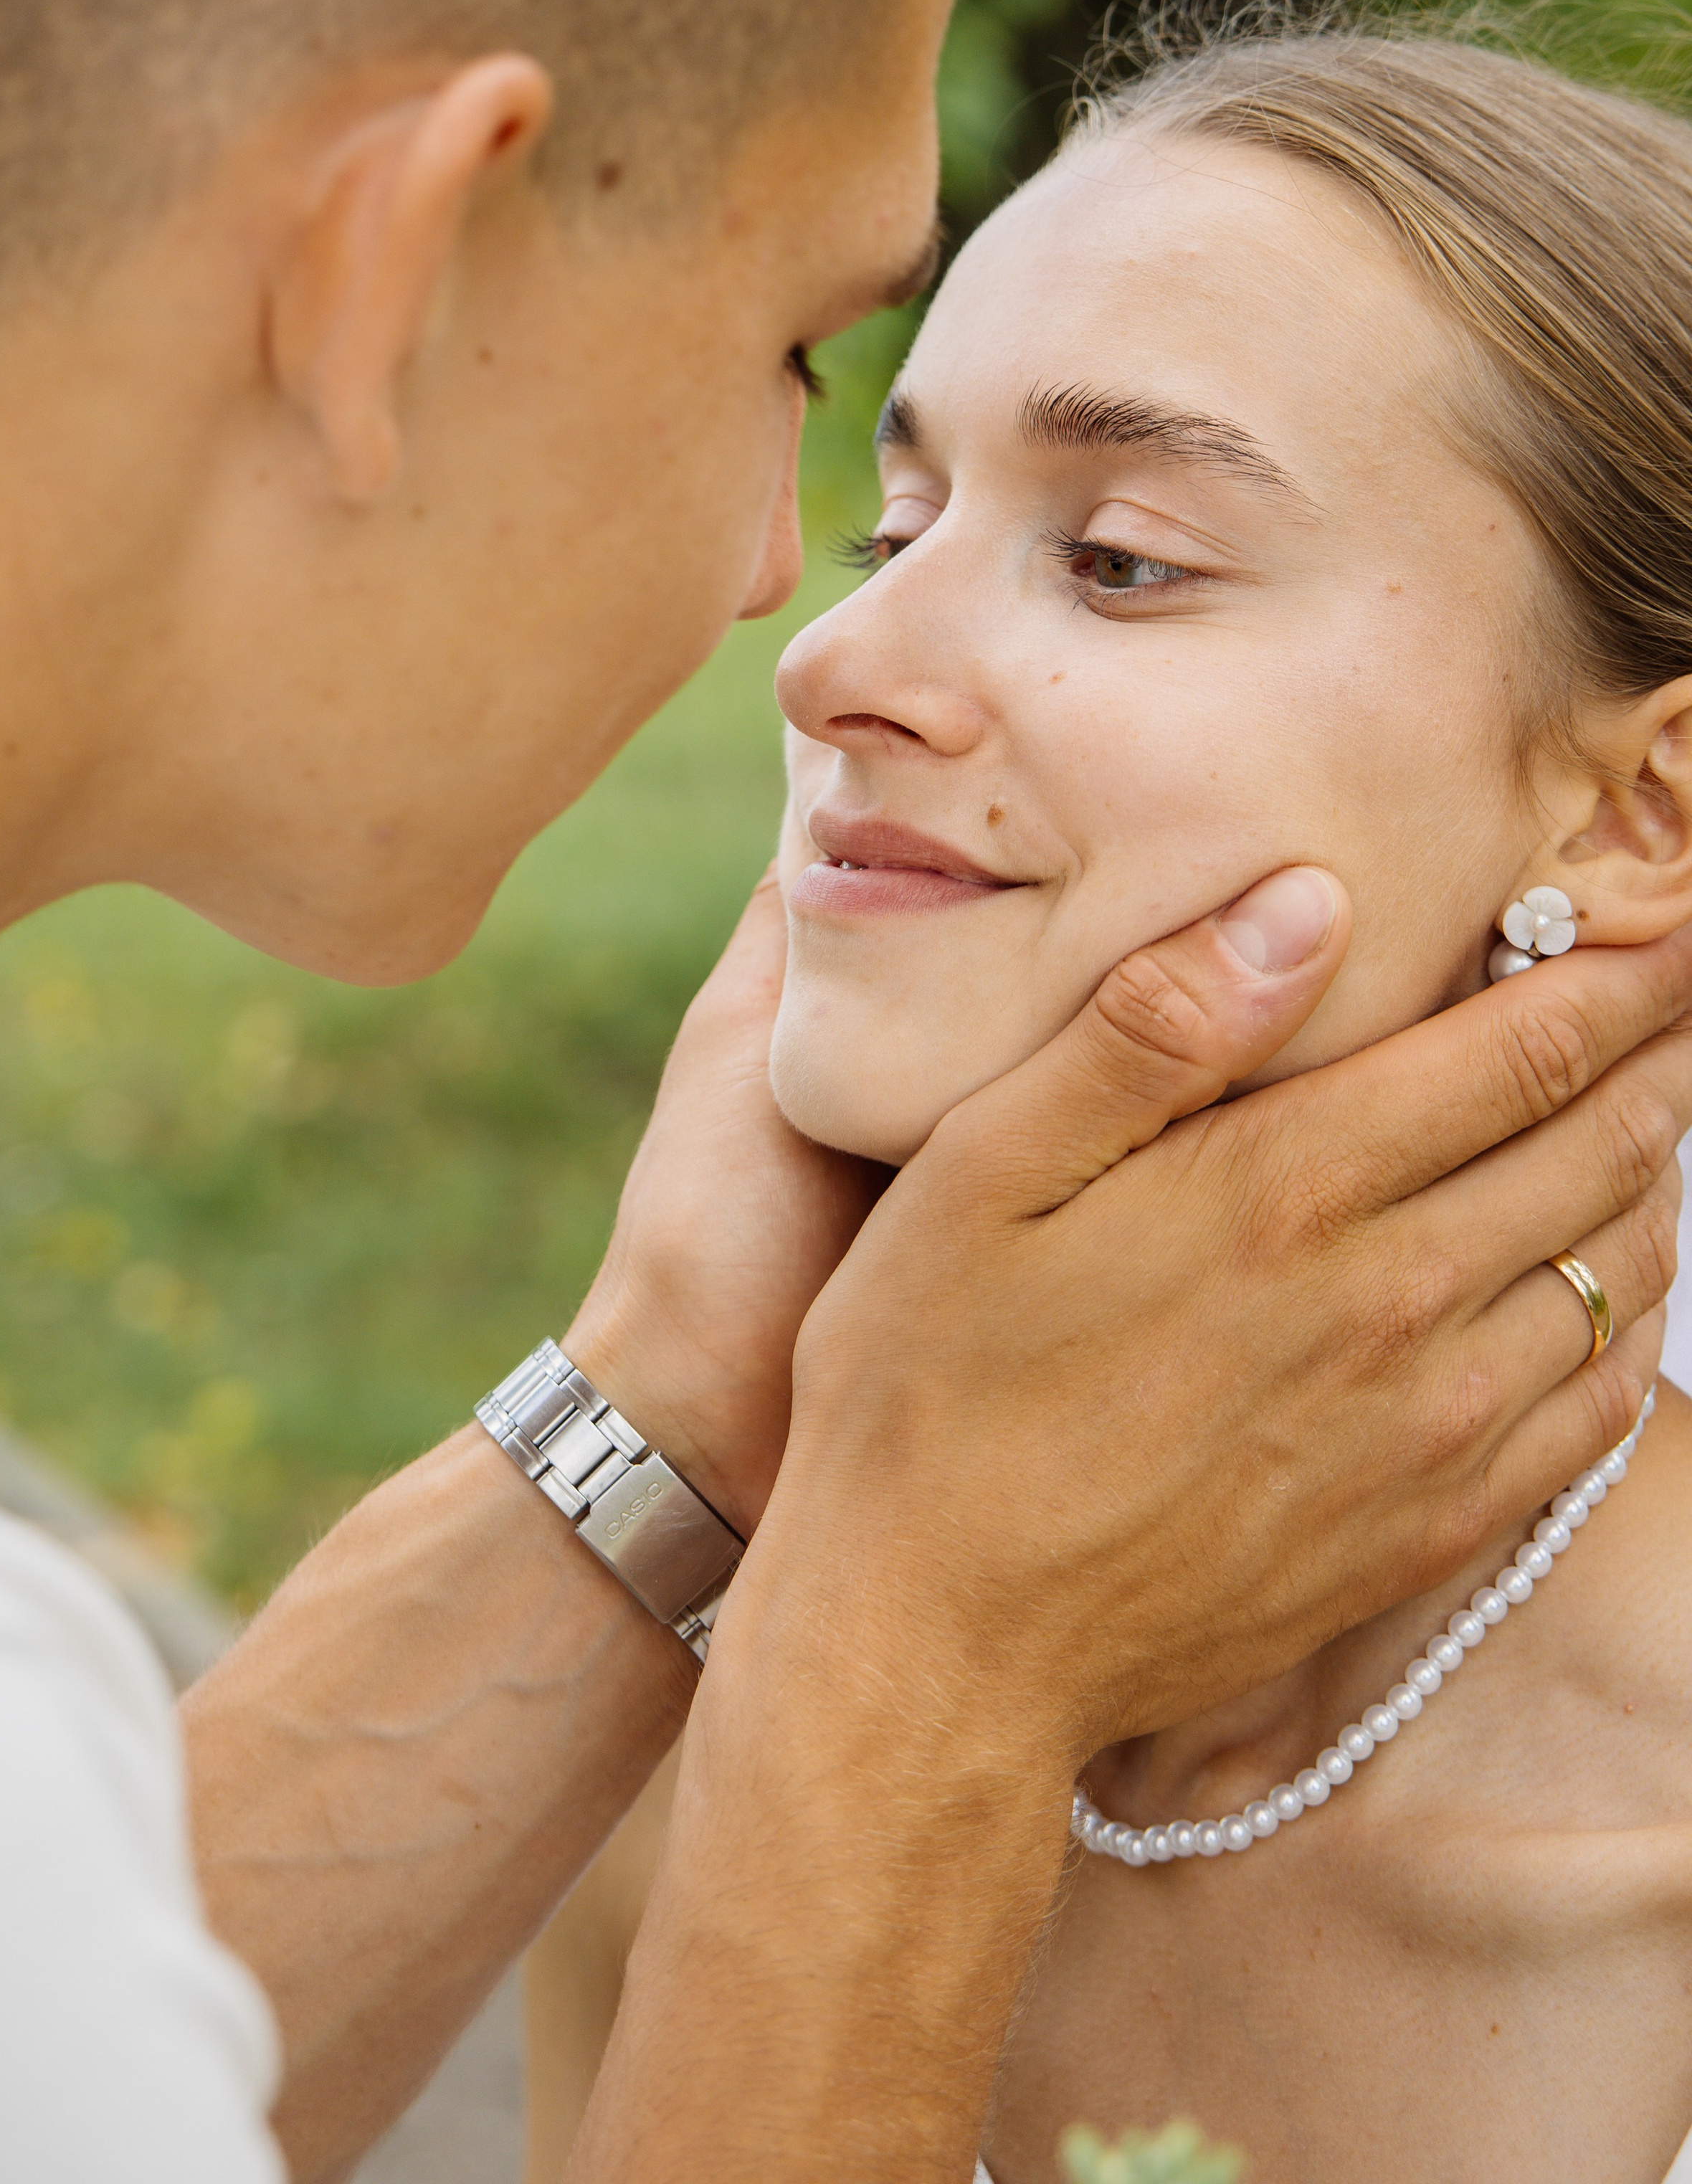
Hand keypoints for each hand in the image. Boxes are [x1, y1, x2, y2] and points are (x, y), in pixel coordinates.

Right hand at [570, 873, 1687, 2183]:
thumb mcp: (982, 1171)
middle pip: (1597, 1151)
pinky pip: (1594, 1415)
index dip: (1623, 978)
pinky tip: (1608, 1297)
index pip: (1525, 1053)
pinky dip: (1628, 1332)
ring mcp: (1421, 1434)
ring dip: (1645, 1184)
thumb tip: (1309, 902)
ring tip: (1639, 1123)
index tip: (1669, 928)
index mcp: (1287, 1191)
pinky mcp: (1422, 1535)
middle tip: (1667, 1003)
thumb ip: (1155, 1029)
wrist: (936, 1645)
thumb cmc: (928, 1387)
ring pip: (1615, 1277)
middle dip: (1651, 1059)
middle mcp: (1389, 1306)